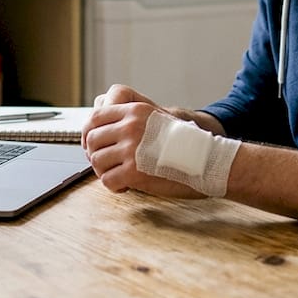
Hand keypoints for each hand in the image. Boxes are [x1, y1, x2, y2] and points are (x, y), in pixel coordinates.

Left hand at [82, 85, 202, 198]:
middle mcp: (130, 127)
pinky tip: (127, 186)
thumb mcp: (157, 118)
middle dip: (96, 155)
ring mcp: (131, 148)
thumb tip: (99, 132)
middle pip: (92, 141)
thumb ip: (130, 121)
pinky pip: (107, 180)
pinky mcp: (133, 171)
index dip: (89, 135)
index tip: (94, 147)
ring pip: (97, 161)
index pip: (95, 118)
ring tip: (120, 176)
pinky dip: (114, 186)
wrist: (207, 160)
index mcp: (134, 111)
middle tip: (108, 165)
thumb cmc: (184, 144)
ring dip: (105, 172)